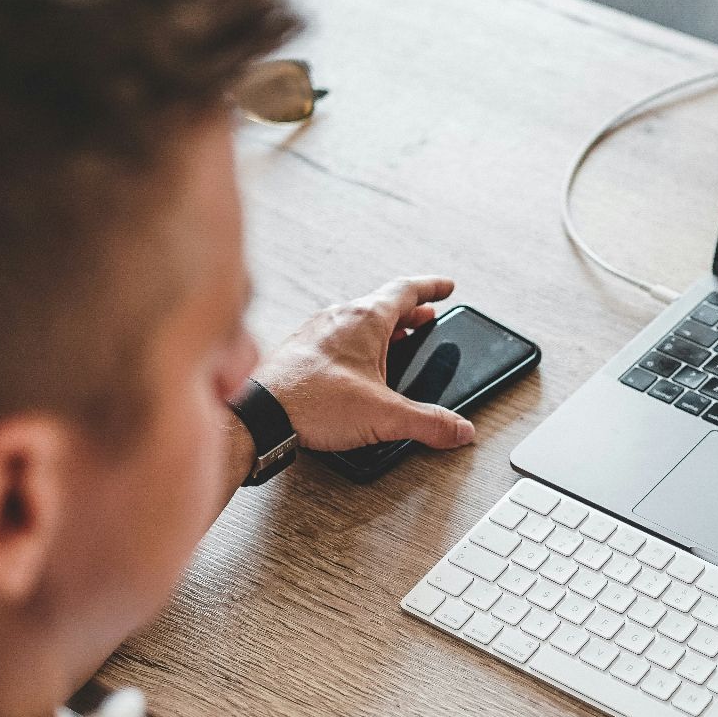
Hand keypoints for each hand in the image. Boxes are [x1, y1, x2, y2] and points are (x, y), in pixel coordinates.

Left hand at [254, 276, 475, 451]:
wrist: (258, 414)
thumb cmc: (311, 402)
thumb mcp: (383, 415)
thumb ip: (428, 422)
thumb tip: (459, 429)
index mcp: (366, 320)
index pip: (407, 290)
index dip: (432, 287)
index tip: (446, 287)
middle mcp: (340, 317)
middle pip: (383, 304)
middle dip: (410, 312)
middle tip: (426, 316)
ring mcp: (317, 331)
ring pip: (358, 319)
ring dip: (382, 327)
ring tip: (396, 340)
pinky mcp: (300, 349)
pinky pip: (336, 335)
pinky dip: (356, 341)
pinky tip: (356, 364)